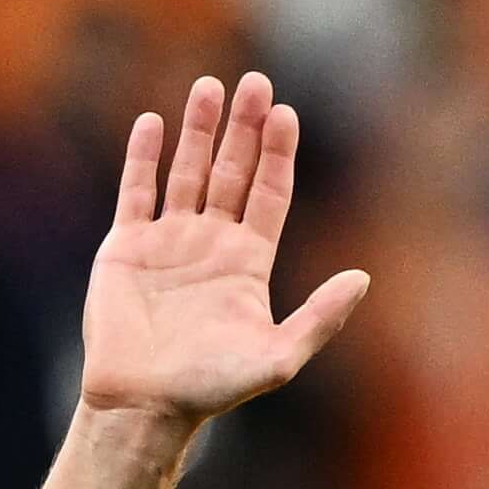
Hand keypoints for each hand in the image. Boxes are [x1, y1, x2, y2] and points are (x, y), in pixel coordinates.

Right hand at [79, 72, 368, 429]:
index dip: (277, 154)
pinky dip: (142, 157)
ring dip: (198, 129)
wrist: (141, 405)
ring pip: (187, 171)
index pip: (268, 193)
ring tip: (209, 86)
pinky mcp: (125, 247)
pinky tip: (152, 123)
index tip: (285, 113)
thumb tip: (362, 279)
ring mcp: (167, 241)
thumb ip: (320, 318)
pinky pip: (136, 191)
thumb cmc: (209, 389)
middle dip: (243, 127)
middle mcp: (210, 244)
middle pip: (232, 171)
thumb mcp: (278, 358)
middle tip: (255, 82)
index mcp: (247, 262)